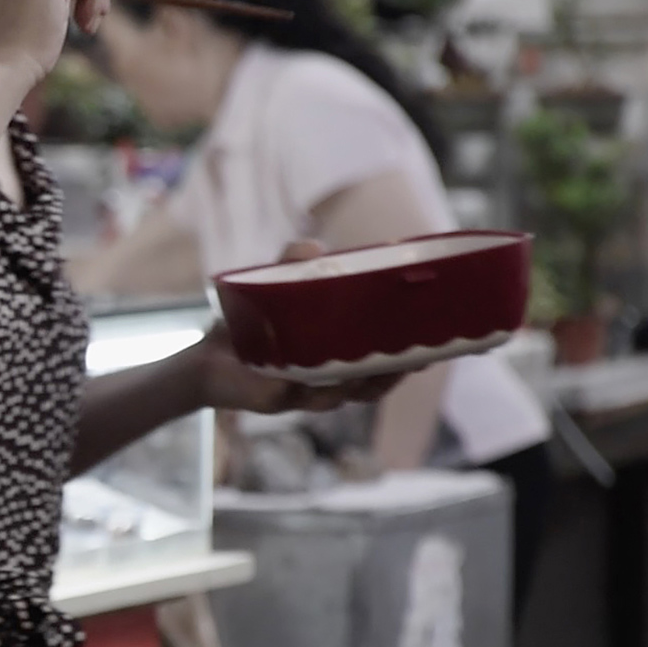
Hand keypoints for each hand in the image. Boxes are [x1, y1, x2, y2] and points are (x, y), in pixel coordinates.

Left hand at [188, 241, 407, 414]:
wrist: (205, 358)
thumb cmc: (248, 324)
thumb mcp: (273, 287)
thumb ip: (292, 265)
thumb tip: (315, 247)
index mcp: (340, 351)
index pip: (388, 354)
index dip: (416, 349)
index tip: (443, 337)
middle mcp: (332, 376)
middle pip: (379, 380)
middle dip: (403, 369)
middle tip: (423, 356)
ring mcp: (308, 390)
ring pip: (351, 393)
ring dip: (372, 383)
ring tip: (390, 369)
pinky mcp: (281, 400)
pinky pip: (307, 398)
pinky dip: (322, 390)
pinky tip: (336, 382)